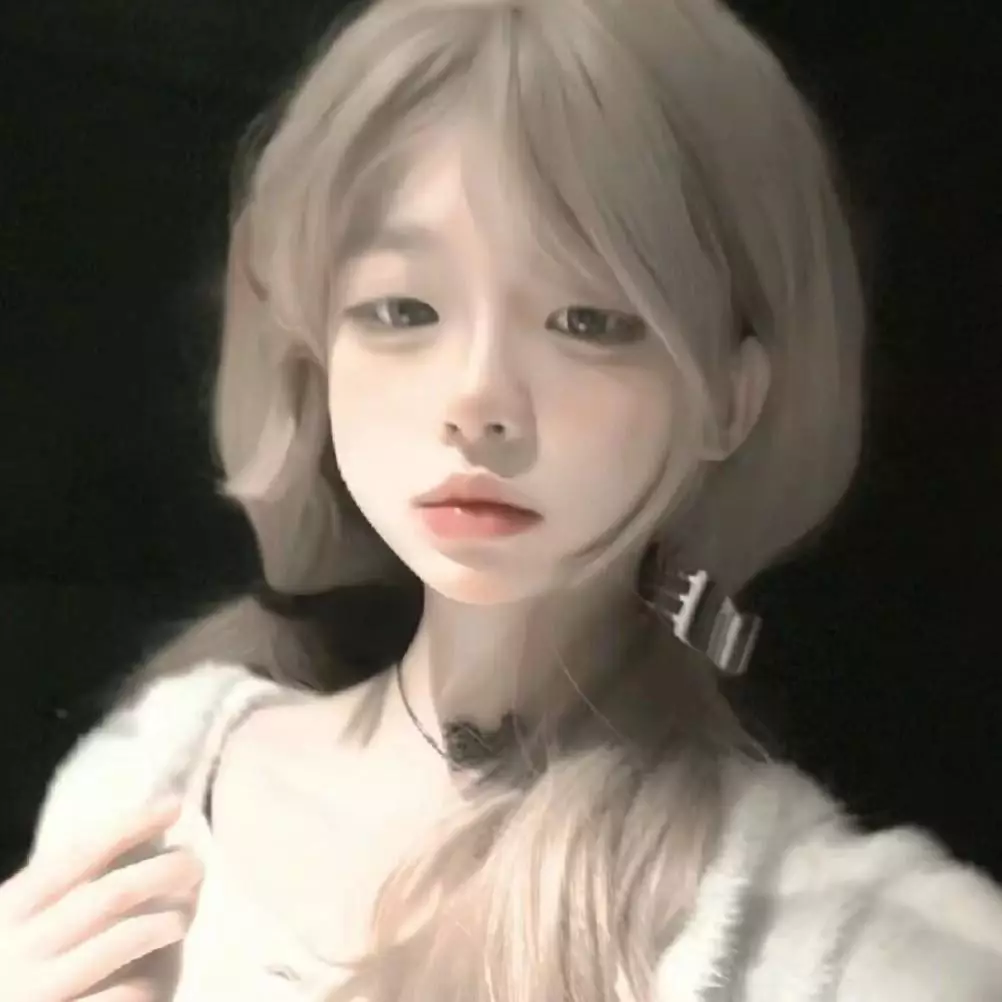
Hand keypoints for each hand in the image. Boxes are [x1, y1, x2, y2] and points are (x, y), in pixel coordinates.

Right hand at [0, 798, 202, 1001]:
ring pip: (122, 940)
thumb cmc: (22, 966)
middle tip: (197, 864)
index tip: (174, 806)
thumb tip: (150, 837)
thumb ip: (73, 887)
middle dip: (164, 871)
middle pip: (112, 894)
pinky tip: (160, 975)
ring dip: (165, 921)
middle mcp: (19, 948)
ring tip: (184, 918)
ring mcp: (39, 992)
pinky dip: (148, 981)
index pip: (79, 855)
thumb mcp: (29, 921)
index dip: (130, 826)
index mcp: (12, 908)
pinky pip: (121, 995)